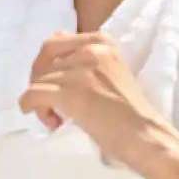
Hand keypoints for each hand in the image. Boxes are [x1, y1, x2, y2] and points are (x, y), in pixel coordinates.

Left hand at [17, 30, 171, 170]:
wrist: (147, 138)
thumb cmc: (131, 114)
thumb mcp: (111, 74)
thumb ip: (87, 63)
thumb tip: (52, 66)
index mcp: (102, 42)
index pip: (57, 41)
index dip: (49, 63)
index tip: (53, 83)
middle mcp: (91, 50)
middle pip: (45, 56)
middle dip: (38, 76)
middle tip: (46, 99)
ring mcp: (79, 70)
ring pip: (38, 80)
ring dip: (42, 101)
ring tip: (58, 119)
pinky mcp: (70, 93)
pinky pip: (33, 94)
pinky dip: (32, 107)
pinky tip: (49, 121)